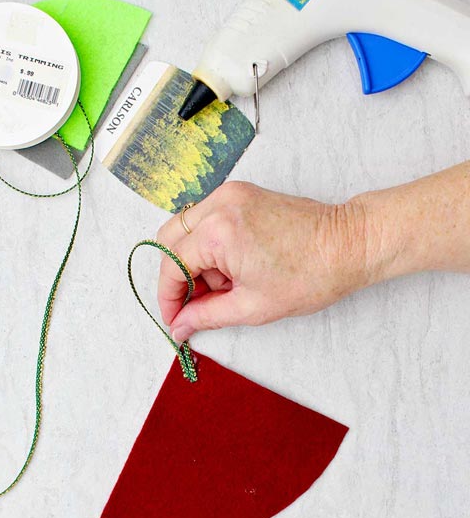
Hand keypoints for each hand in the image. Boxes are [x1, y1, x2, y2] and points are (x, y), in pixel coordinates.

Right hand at [155, 181, 371, 341]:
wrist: (349, 244)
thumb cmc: (312, 275)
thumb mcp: (253, 306)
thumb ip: (207, 315)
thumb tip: (180, 325)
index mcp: (218, 232)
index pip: (172, 264)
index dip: (168, 297)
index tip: (174, 319)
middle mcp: (218, 204)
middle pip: (170, 239)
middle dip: (178, 275)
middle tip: (194, 304)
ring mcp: (229, 194)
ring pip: (187, 227)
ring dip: (195, 259)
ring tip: (227, 285)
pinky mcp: (241, 192)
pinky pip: (207, 217)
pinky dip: (211, 243)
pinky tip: (235, 265)